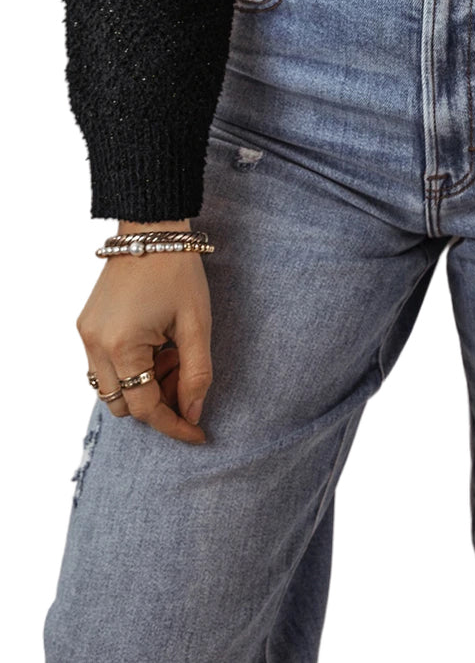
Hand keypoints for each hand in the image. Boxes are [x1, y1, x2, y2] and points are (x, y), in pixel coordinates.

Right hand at [76, 230, 212, 444]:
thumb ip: (196, 374)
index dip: (175, 424)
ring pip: (112, 389)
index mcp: (122, 346)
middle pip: (124, 406)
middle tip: (186, 376)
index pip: (146, 408)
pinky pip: (105, 367)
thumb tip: (193, 413)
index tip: (199, 433)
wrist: (151, 229)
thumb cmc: (178, 272)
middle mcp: (96, 345)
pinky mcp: (87, 326)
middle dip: (159, 402)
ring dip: (144, 385)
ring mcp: (87, 335)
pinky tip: (157, 345)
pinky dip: (131, 368)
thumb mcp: (197, 324)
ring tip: (173, 354)